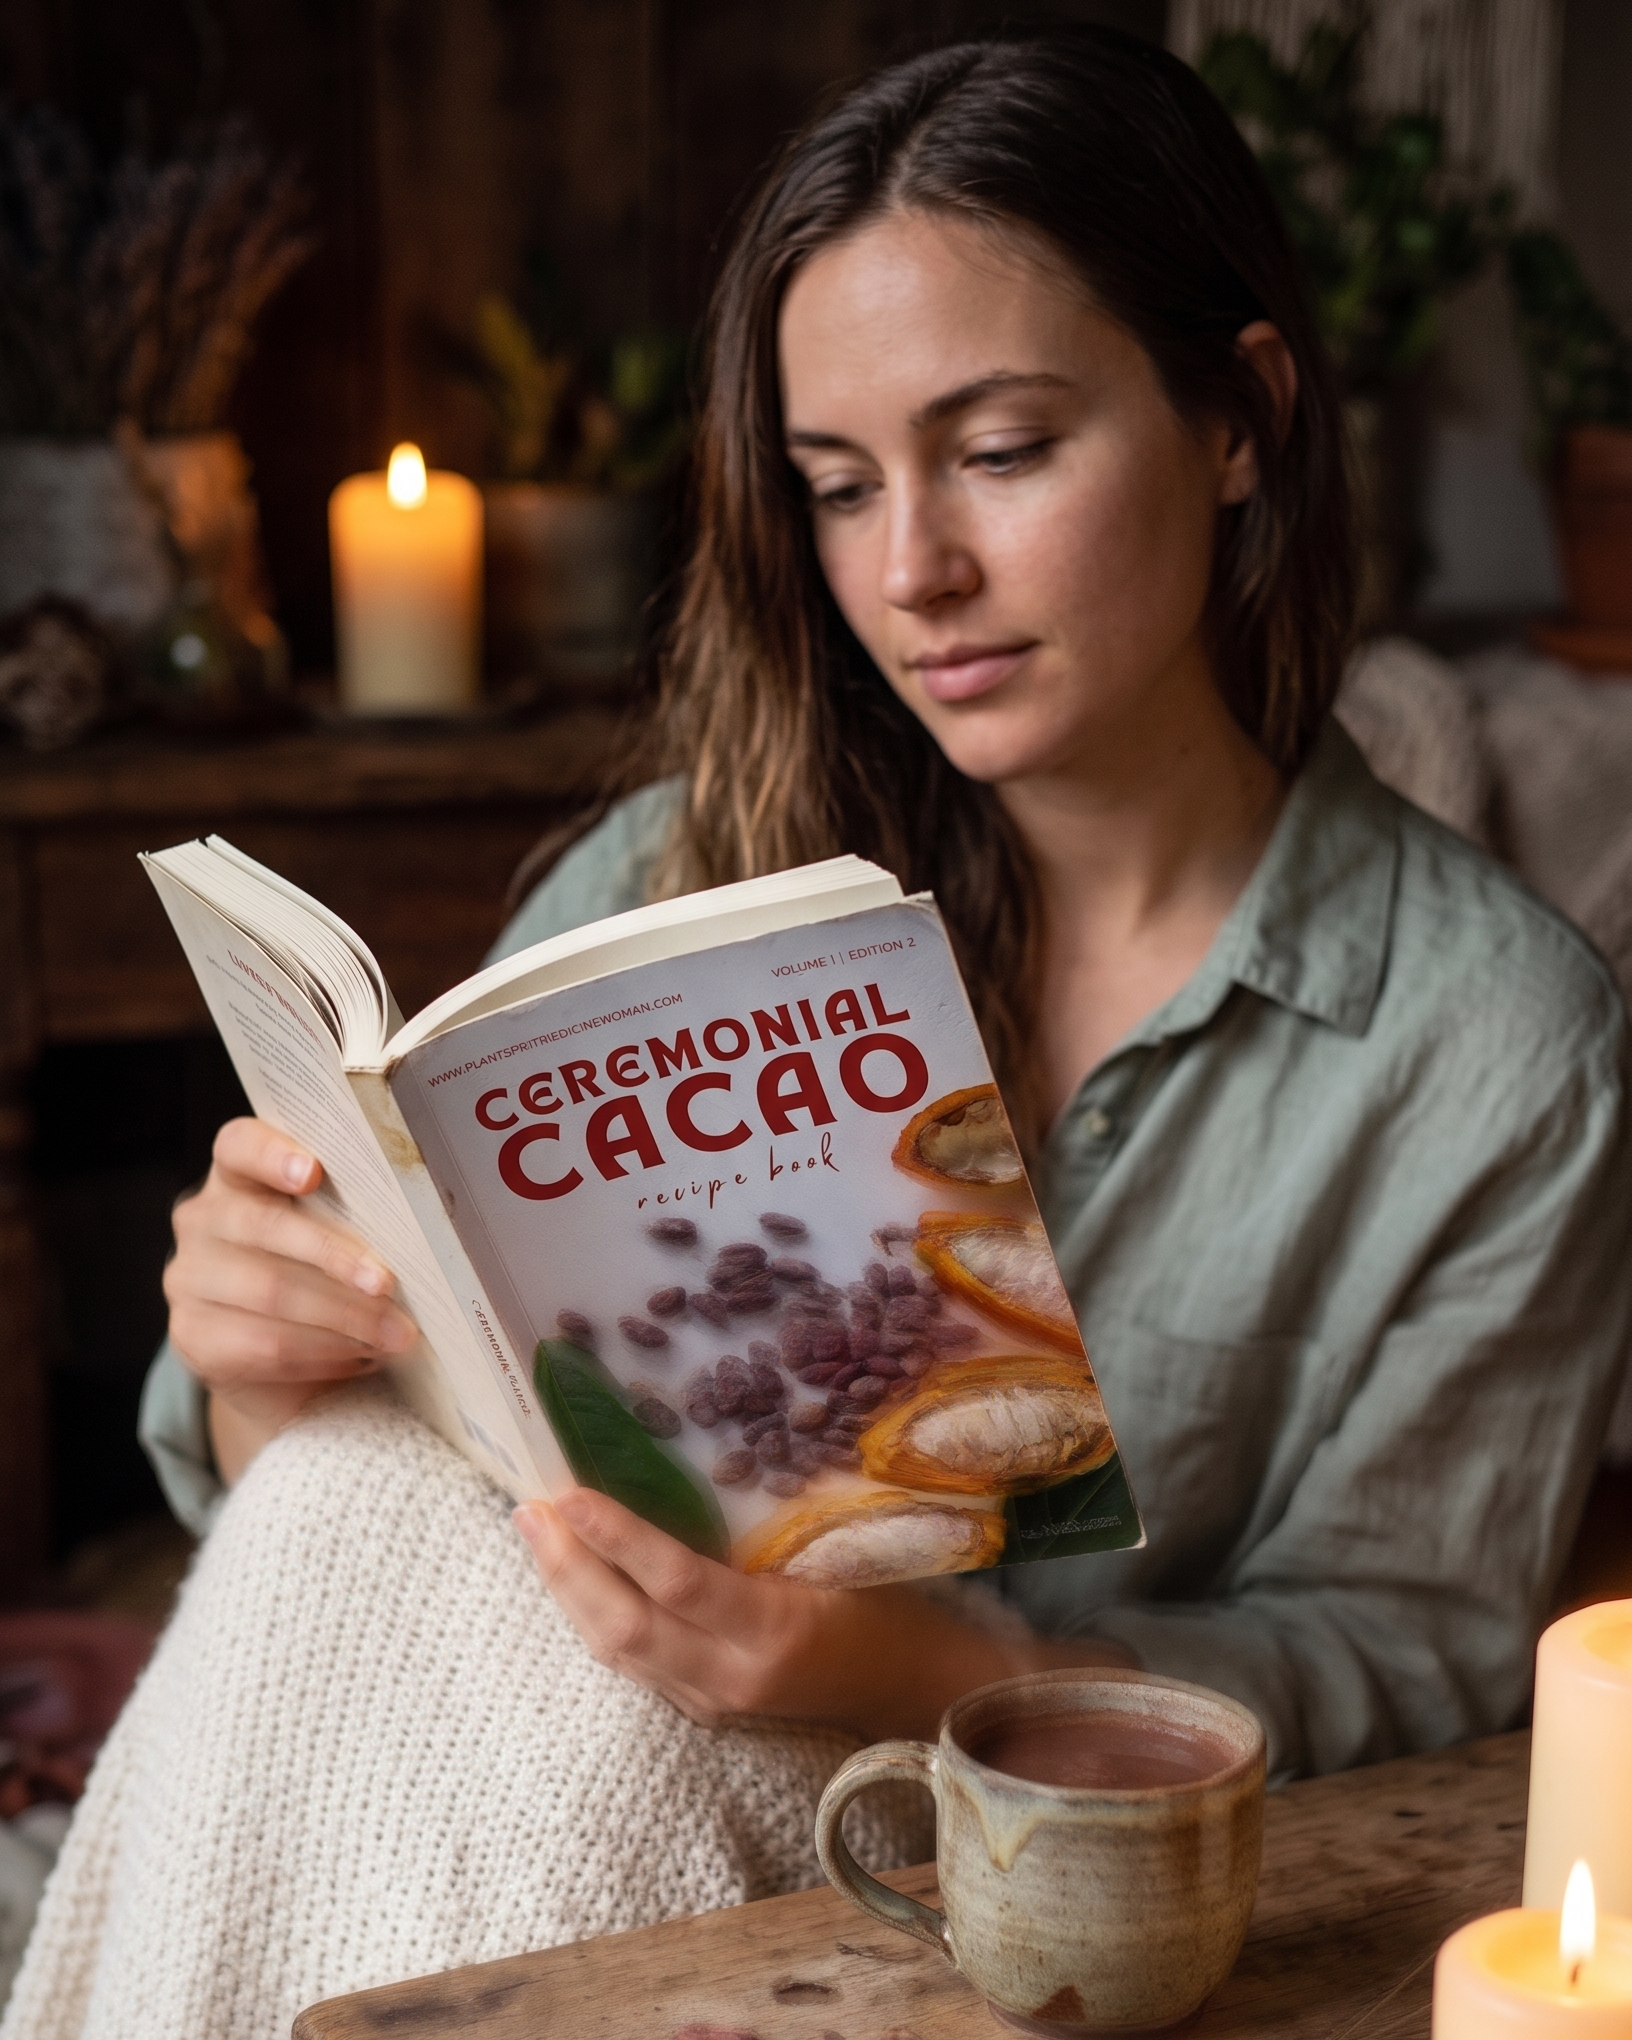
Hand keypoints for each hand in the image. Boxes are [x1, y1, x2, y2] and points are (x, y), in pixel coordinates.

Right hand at [165, 1117, 418, 1480]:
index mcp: (237, 1176)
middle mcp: (202, 1219)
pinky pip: (263, 1345)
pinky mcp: (192, 1336)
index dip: (272, 1154)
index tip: (312, 1172)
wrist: (280, 1363)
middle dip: (335, 1256)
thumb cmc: (322, 1276)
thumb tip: (420, 1228)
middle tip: (388, 1283)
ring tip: (396, 1333)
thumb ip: (353, 1216)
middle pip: (264, 1226)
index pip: (239, 1146)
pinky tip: (359, 1356)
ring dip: (344, 1316)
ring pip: (270, 1291)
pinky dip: (321, 1352)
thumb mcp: (336, 1234)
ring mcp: (188, 1278)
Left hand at [515, 1488, 1133, 1740]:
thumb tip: (693, 1457)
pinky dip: (594, 1613)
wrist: (919, 1693)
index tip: (570, 1493)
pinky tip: (574, 1575)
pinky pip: (632, 1663)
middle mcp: (732, 1678)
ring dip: (567, 1590)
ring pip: (615, 1651)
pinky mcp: (705, 1710)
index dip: (617, 1539)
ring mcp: (714, 1702)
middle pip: (624, 1627)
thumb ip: (770, 1527)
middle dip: (567, 1566)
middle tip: (529, 1506)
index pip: (675, 1584)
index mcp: (774, 1631)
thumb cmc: (893, 1603)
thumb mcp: (842, 1552)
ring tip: (535, 1530)